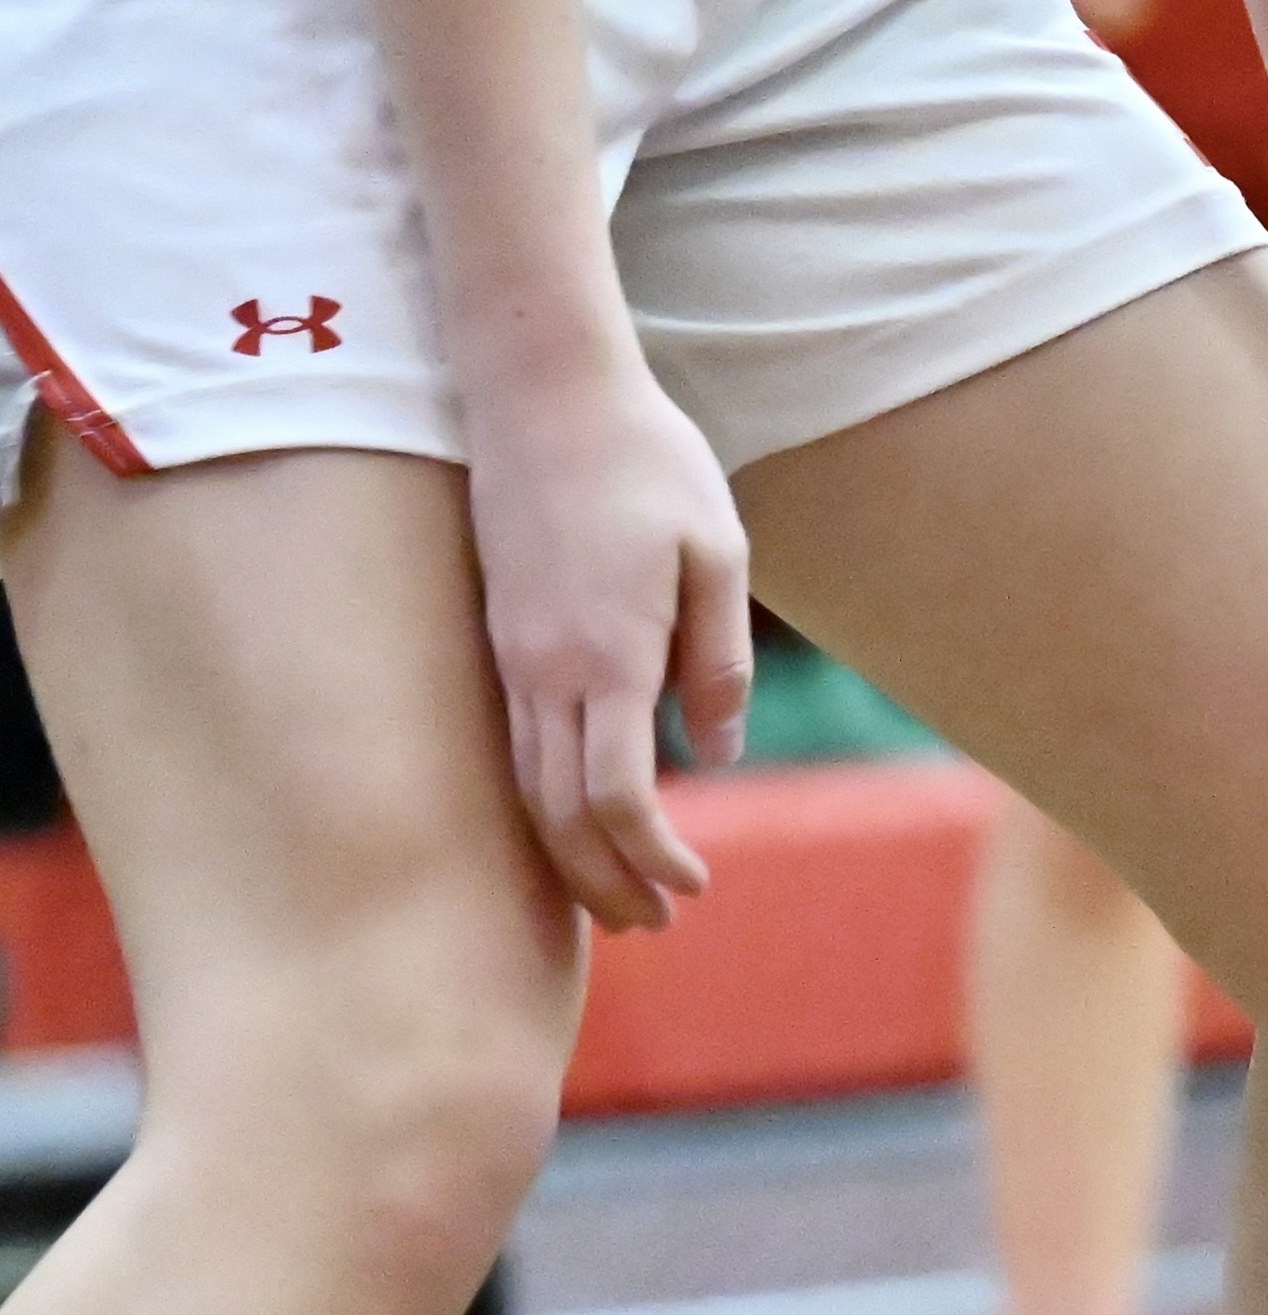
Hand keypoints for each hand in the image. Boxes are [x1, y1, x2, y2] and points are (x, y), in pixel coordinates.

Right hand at [464, 353, 752, 928]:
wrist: (544, 392)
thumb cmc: (648, 463)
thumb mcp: (720, 553)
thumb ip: (718, 659)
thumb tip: (721, 753)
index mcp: (607, 654)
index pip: (613, 796)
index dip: (649, 856)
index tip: (692, 888)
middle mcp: (543, 668)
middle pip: (556, 814)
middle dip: (604, 881)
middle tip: (657, 922)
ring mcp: (510, 654)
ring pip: (524, 787)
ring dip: (568, 852)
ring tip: (619, 894)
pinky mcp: (499, 635)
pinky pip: (513, 745)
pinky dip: (543, 802)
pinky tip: (577, 820)